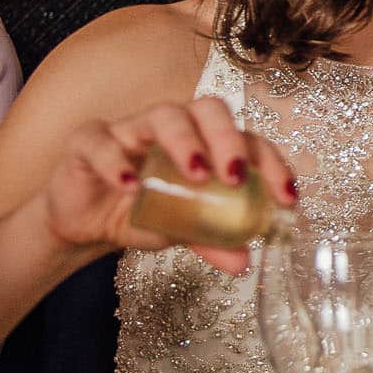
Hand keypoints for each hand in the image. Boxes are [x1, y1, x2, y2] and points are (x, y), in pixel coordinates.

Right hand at [43, 97, 298, 273]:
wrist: (86, 224)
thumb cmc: (140, 213)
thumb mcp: (181, 231)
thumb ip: (212, 240)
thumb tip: (244, 263)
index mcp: (204, 142)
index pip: (247, 139)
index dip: (270, 163)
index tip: (286, 196)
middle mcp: (173, 127)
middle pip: (209, 110)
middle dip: (228, 138)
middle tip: (234, 175)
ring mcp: (131, 129)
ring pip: (164, 115)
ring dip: (185, 142)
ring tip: (195, 175)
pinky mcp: (90, 141)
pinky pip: (102, 140)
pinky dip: (116, 160)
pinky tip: (128, 185)